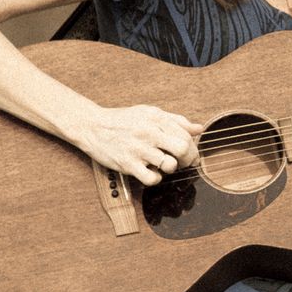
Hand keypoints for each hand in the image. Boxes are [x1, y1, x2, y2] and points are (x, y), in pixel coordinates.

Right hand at [77, 104, 205, 185]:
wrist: (92, 126)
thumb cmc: (123, 120)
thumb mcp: (150, 113)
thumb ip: (176, 120)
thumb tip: (199, 129)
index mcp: (156, 118)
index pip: (186, 135)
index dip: (193, 148)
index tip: (191, 155)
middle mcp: (149, 132)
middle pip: (182, 149)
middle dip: (188, 159)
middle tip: (183, 163)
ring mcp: (138, 149)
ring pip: (169, 165)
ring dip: (170, 168)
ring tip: (163, 165)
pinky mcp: (128, 164)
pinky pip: (152, 178)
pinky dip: (155, 178)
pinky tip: (150, 171)